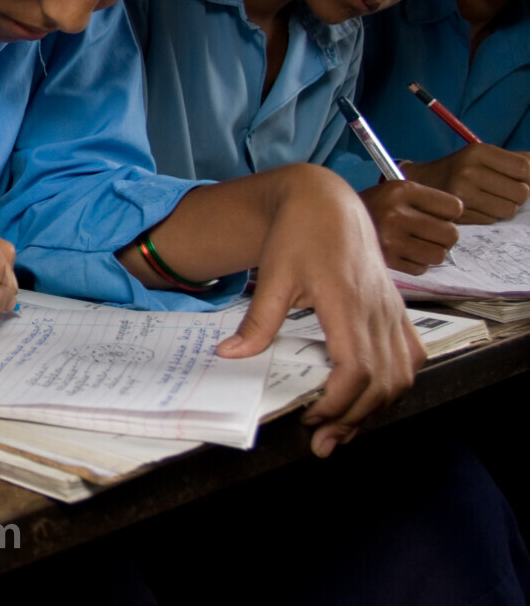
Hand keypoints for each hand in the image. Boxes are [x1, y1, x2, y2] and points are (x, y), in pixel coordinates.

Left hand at [215, 167, 423, 457]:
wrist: (327, 202)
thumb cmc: (299, 234)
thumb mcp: (272, 277)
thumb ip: (258, 322)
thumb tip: (231, 356)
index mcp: (347, 305)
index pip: (355, 371)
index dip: (337, 404)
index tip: (311, 420)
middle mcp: (377, 311)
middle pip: (381, 383)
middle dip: (353, 419)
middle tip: (323, 441)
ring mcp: (392, 311)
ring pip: (401, 375)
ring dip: (377, 408)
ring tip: (344, 427)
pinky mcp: (397, 309)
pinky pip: (411, 356)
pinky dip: (397, 383)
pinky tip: (374, 397)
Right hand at [358, 180, 462, 273]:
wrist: (332, 223)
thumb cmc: (373, 209)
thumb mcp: (395, 192)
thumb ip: (426, 202)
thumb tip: (456, 223)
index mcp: (402, 189)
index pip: (454, 207)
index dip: (448, 214)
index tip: (435, 215)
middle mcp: (397, 212)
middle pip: (451, 234)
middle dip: (443, 236)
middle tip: (427, 234)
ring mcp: (391, 238)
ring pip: (439, 254)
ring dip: (430, 252)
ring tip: (414, 244)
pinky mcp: (387, 260)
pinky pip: (421, 269)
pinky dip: (415, 264)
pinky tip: (402, 254)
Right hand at [402, 146, 529, 223]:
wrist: (420, 182)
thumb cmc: (460, 169)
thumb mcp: (483, 156)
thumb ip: (517, 159)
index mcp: (478, 151)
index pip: (525, 168)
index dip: (527, 177)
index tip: (517, 179)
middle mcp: (469, 170)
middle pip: (522, 192)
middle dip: (516, 195)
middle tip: (501, 191)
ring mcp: (462, 193)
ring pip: (509, 210)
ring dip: (502, 207)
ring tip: (487, 200)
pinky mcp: (457, 213)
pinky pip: (491, 220)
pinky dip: (487, 216)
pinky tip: (474, 207)